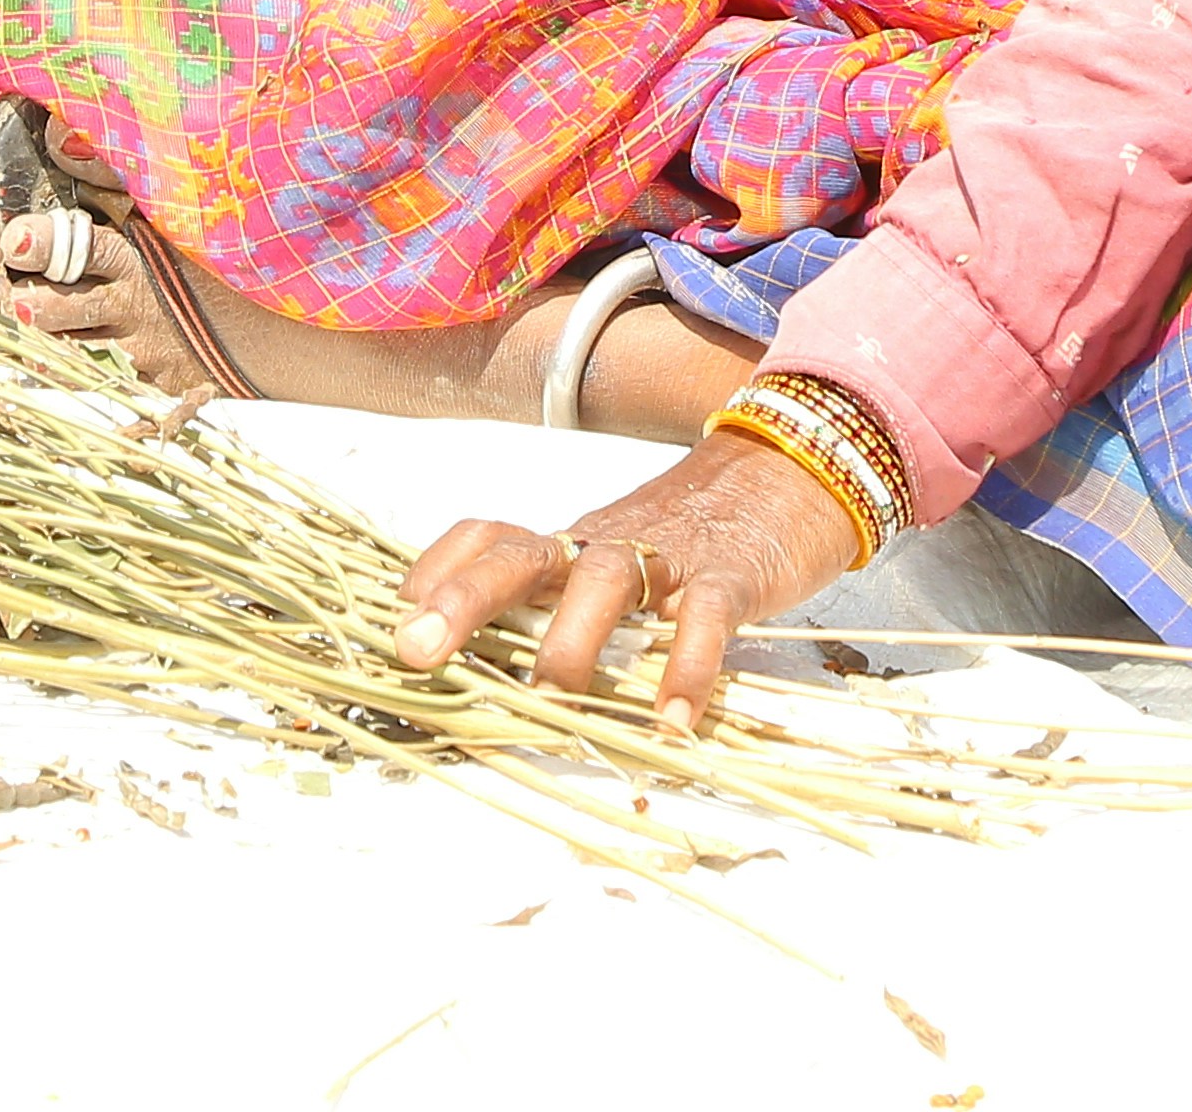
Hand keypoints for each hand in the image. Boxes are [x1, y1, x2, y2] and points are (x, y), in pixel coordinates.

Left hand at [389, 428, 868, 732]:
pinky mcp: (731, 576)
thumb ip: (567, 598)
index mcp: (572, 540)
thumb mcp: (619, 556)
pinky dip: (688, 667)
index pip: (490, 535)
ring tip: (549, 690)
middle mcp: (605, 540)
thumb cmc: (693, 534)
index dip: (438, 570)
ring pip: (607, 574)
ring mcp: (667, 555)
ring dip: (572, 633)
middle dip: (464, 596)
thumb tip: (498, 668)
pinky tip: (671, 721)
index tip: (396, 614)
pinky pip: (707, 618)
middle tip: (417, 647)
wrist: (795, 470)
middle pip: (523, 553)